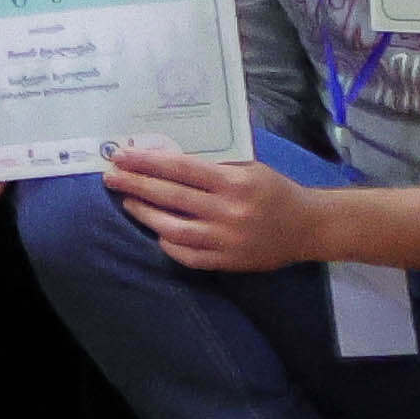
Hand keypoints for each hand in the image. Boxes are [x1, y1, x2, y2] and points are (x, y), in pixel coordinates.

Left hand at [101, 144, 317, 272]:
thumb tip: (166, 157)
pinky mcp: (228, 261)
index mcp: (234, 182)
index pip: (181, 169)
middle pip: (171, 197)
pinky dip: (168, 244)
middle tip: (111, 177)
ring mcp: (227, 239)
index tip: (122, 156)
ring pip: (173, 228)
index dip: (148, 162)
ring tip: (128, 202)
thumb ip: (214, 165)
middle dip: (136, 185)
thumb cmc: (274, 190)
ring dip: (146, 214)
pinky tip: (157, 231)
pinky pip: (188, 256)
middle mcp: (229, 211)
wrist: (308, 226)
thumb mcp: (249, 167)